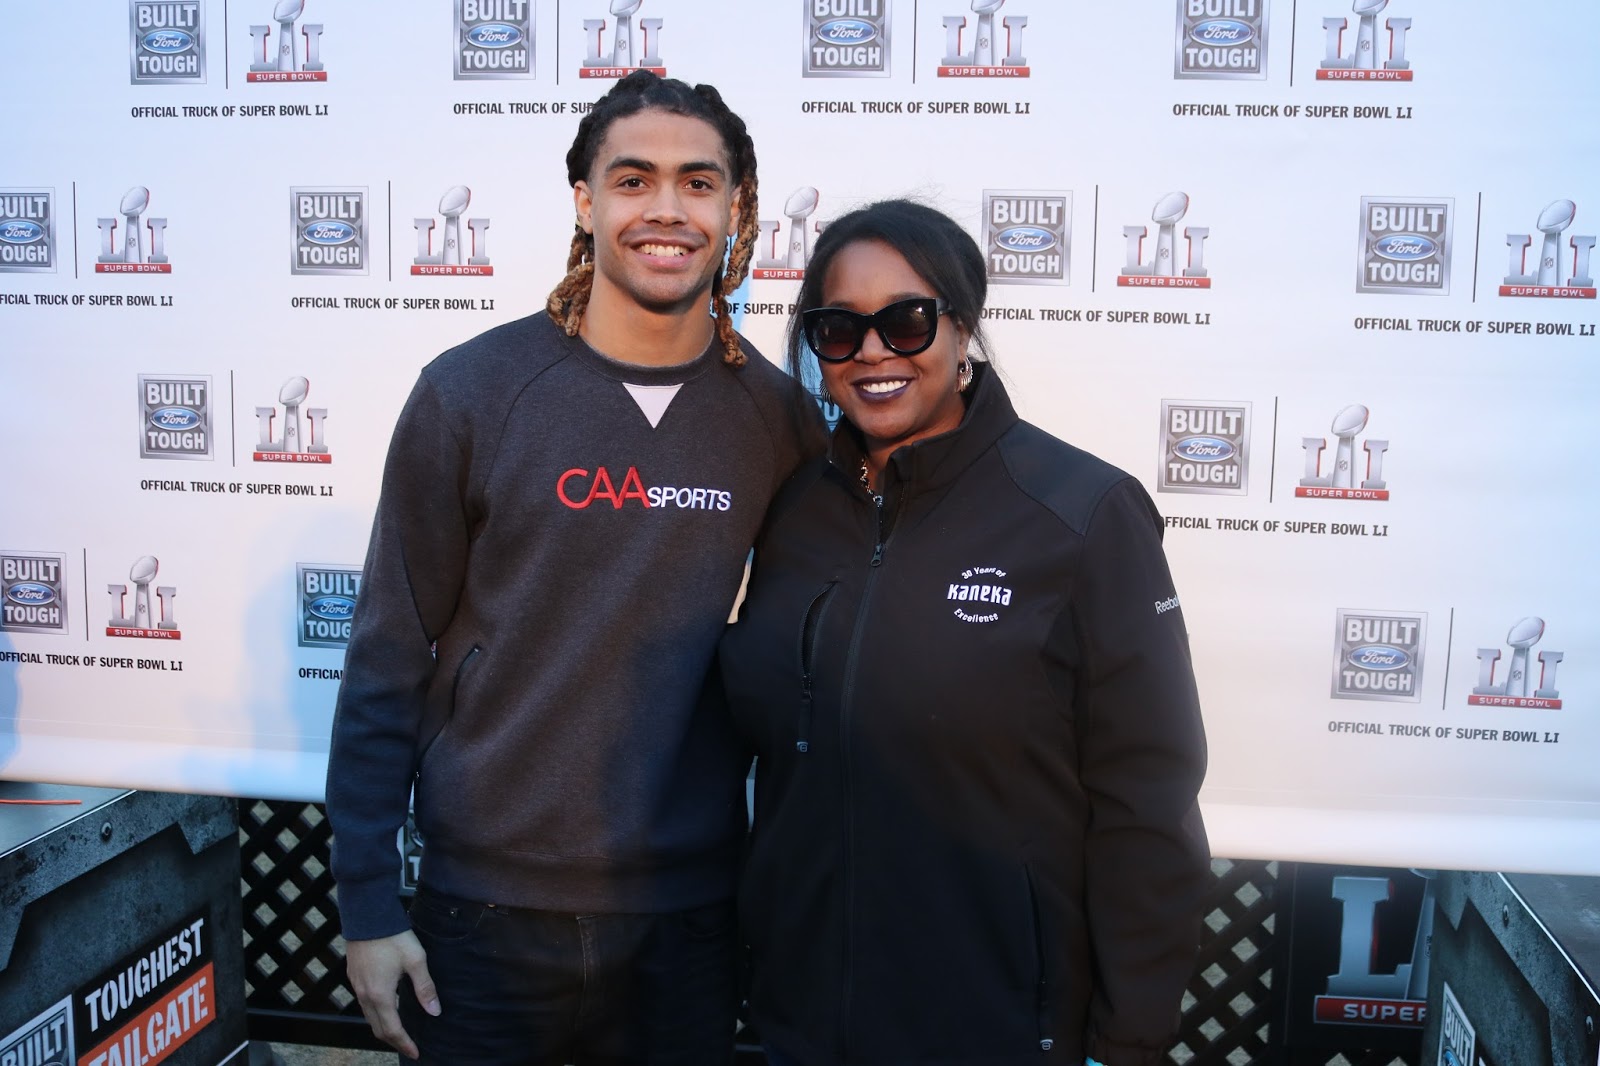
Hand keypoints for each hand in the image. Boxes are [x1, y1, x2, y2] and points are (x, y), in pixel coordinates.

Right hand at [345, 930, 439, 1058]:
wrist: (367, 916)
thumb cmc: (393, 936)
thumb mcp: (416, 960)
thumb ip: (425, 988)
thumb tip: (434, 1011)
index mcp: (380, 995)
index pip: (392, 1030)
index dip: (405, 1044)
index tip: (416, 1053)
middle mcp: (365, 995)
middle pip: (378, 1029)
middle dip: (394, 1041)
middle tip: (409, 1046)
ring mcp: (357, 987)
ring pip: (369, 1018)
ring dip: (383, 1028)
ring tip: (399, 1032)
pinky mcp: (354, 977)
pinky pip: (364, 1005)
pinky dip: (376, 1015)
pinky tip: (386, 1010)